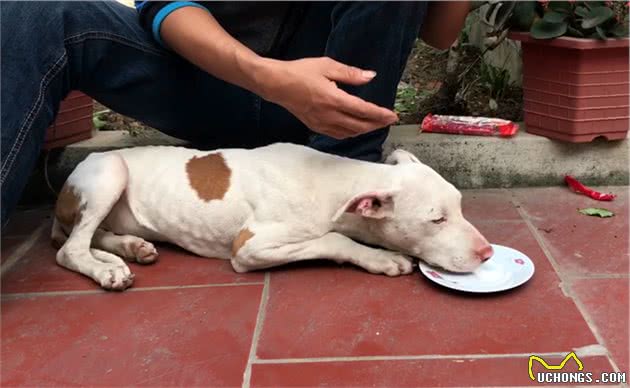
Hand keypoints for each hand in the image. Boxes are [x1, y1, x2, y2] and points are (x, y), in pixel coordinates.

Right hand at [257, 57, 398, 139]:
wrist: (277, 84)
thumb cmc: (300, 72)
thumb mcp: (327, 66)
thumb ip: (350, 73)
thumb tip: (370, 76)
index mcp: (334, 99)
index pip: (363, 111)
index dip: (380, 115)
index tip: (392, 116)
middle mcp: (329, 115)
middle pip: (359, 126)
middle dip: (376, 124)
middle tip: (388, 121)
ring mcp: (322, 123)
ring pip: (349, 133)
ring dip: (365, 130)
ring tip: (375, 124)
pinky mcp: (315, 126)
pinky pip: (338, 134)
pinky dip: (351, 133)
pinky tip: (355, 129)